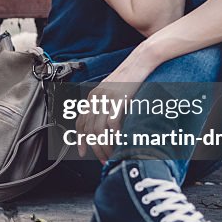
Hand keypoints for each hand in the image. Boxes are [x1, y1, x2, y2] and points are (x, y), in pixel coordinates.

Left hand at [75, 44, 158, 163]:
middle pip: (88, 130)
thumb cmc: (132, 77)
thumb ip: (108, 106)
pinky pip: (112, 123)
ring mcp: (106, 98)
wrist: (142, 61)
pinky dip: (115, 136)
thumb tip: (107, 126)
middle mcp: (96, 97)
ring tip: (112, 156)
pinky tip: (120, 143)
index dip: (80, 139)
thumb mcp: (114, 91)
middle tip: (103, 160)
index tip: (82, 152)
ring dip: (104, 146)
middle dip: (95, 148)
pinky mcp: (118, 99)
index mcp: (93, 96)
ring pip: (98, 130)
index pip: (80, 122)